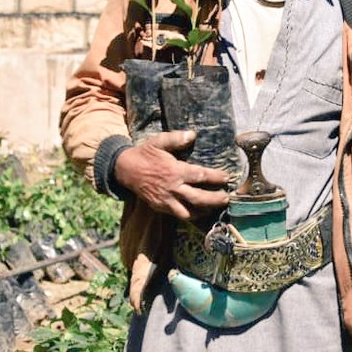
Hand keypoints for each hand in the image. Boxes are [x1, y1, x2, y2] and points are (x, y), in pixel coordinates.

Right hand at [114, 130, 229, 219]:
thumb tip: (193, 134)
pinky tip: (200, 213)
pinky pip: (178, 215)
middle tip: (227, 198)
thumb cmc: (145, 154)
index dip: (216, 177)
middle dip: (215, 200)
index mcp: (174, 171)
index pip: (200, 176)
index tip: (226, 177)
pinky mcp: (160, 207)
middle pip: (198, 198)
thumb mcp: (159, 141)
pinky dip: (191, 216)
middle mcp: (172, 188)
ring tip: (215, 209)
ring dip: (204, 211)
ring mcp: (166, 200)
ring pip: (189, 212)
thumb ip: (176, 138)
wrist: (125, 170)